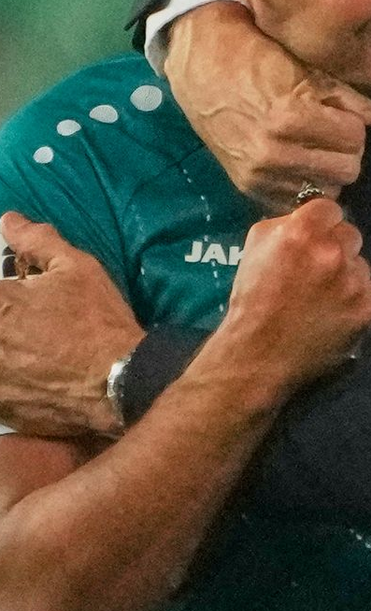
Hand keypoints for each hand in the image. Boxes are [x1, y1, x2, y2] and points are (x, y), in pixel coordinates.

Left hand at [0, 213, 142, 436]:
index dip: (5, 293)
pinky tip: (29, 373)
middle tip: (28, 322)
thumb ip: (38, 242)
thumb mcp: (78, 269)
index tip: (16, 295)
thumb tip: (9, 220)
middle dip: (5, 320)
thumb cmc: (97, 320)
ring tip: (30, 349)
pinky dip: (9, 378)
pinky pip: (0, 390)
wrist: (118, 382)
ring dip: (7, 350)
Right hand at [165, 4, 370, 210]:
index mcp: (290, 118)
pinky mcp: (248, 188)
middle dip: (346, 150)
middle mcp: (274, 153)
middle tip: (331, 133)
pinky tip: (296, 163)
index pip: (355, 139)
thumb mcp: (308, 70)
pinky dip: (304, 185)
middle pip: (347, 170)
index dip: (352, 125)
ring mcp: (259, 175)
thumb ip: (355, 99)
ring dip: (327, 171)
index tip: (340, 114)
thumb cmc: (257, 58)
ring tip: (313, 148)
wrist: (199, 66)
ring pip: (326, 190)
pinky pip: (298, 201)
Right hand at [199, 199, 370, 402]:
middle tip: (318, 271)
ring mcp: (354, 281)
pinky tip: (340, 313)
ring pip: (361, 266)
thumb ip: (286, 224)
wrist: (257, 355)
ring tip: (325, 299)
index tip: (314, 239)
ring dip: (348, 277)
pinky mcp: (368, 309)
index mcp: (303, 231)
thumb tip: (311, 217)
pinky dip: (361, 301)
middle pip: (350, 235)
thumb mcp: (256, 247)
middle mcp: (333, 251)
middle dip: (337, 249)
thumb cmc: (252, 299)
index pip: (330, 209)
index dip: (322, 224)